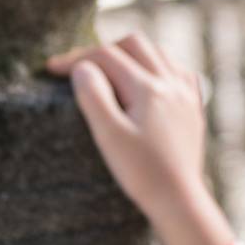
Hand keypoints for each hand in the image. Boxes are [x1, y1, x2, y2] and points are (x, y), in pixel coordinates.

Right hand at [43, 30, 209, 214]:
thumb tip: (83, 67)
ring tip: (109, 70)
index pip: (106, 56)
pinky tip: (147, 80)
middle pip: (134, 44)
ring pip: (158, 53)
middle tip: (81, 68)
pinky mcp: (193, 107)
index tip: (52, 69)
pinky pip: (177, 70)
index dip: (76, 58)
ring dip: (131, 54)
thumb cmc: (142, 173)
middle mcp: (171, 83)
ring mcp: (186, 94)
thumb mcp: (109, 136)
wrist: (179, 200)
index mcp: (147, 89)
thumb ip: (94, 96)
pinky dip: (157, 65)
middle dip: (104, 50)